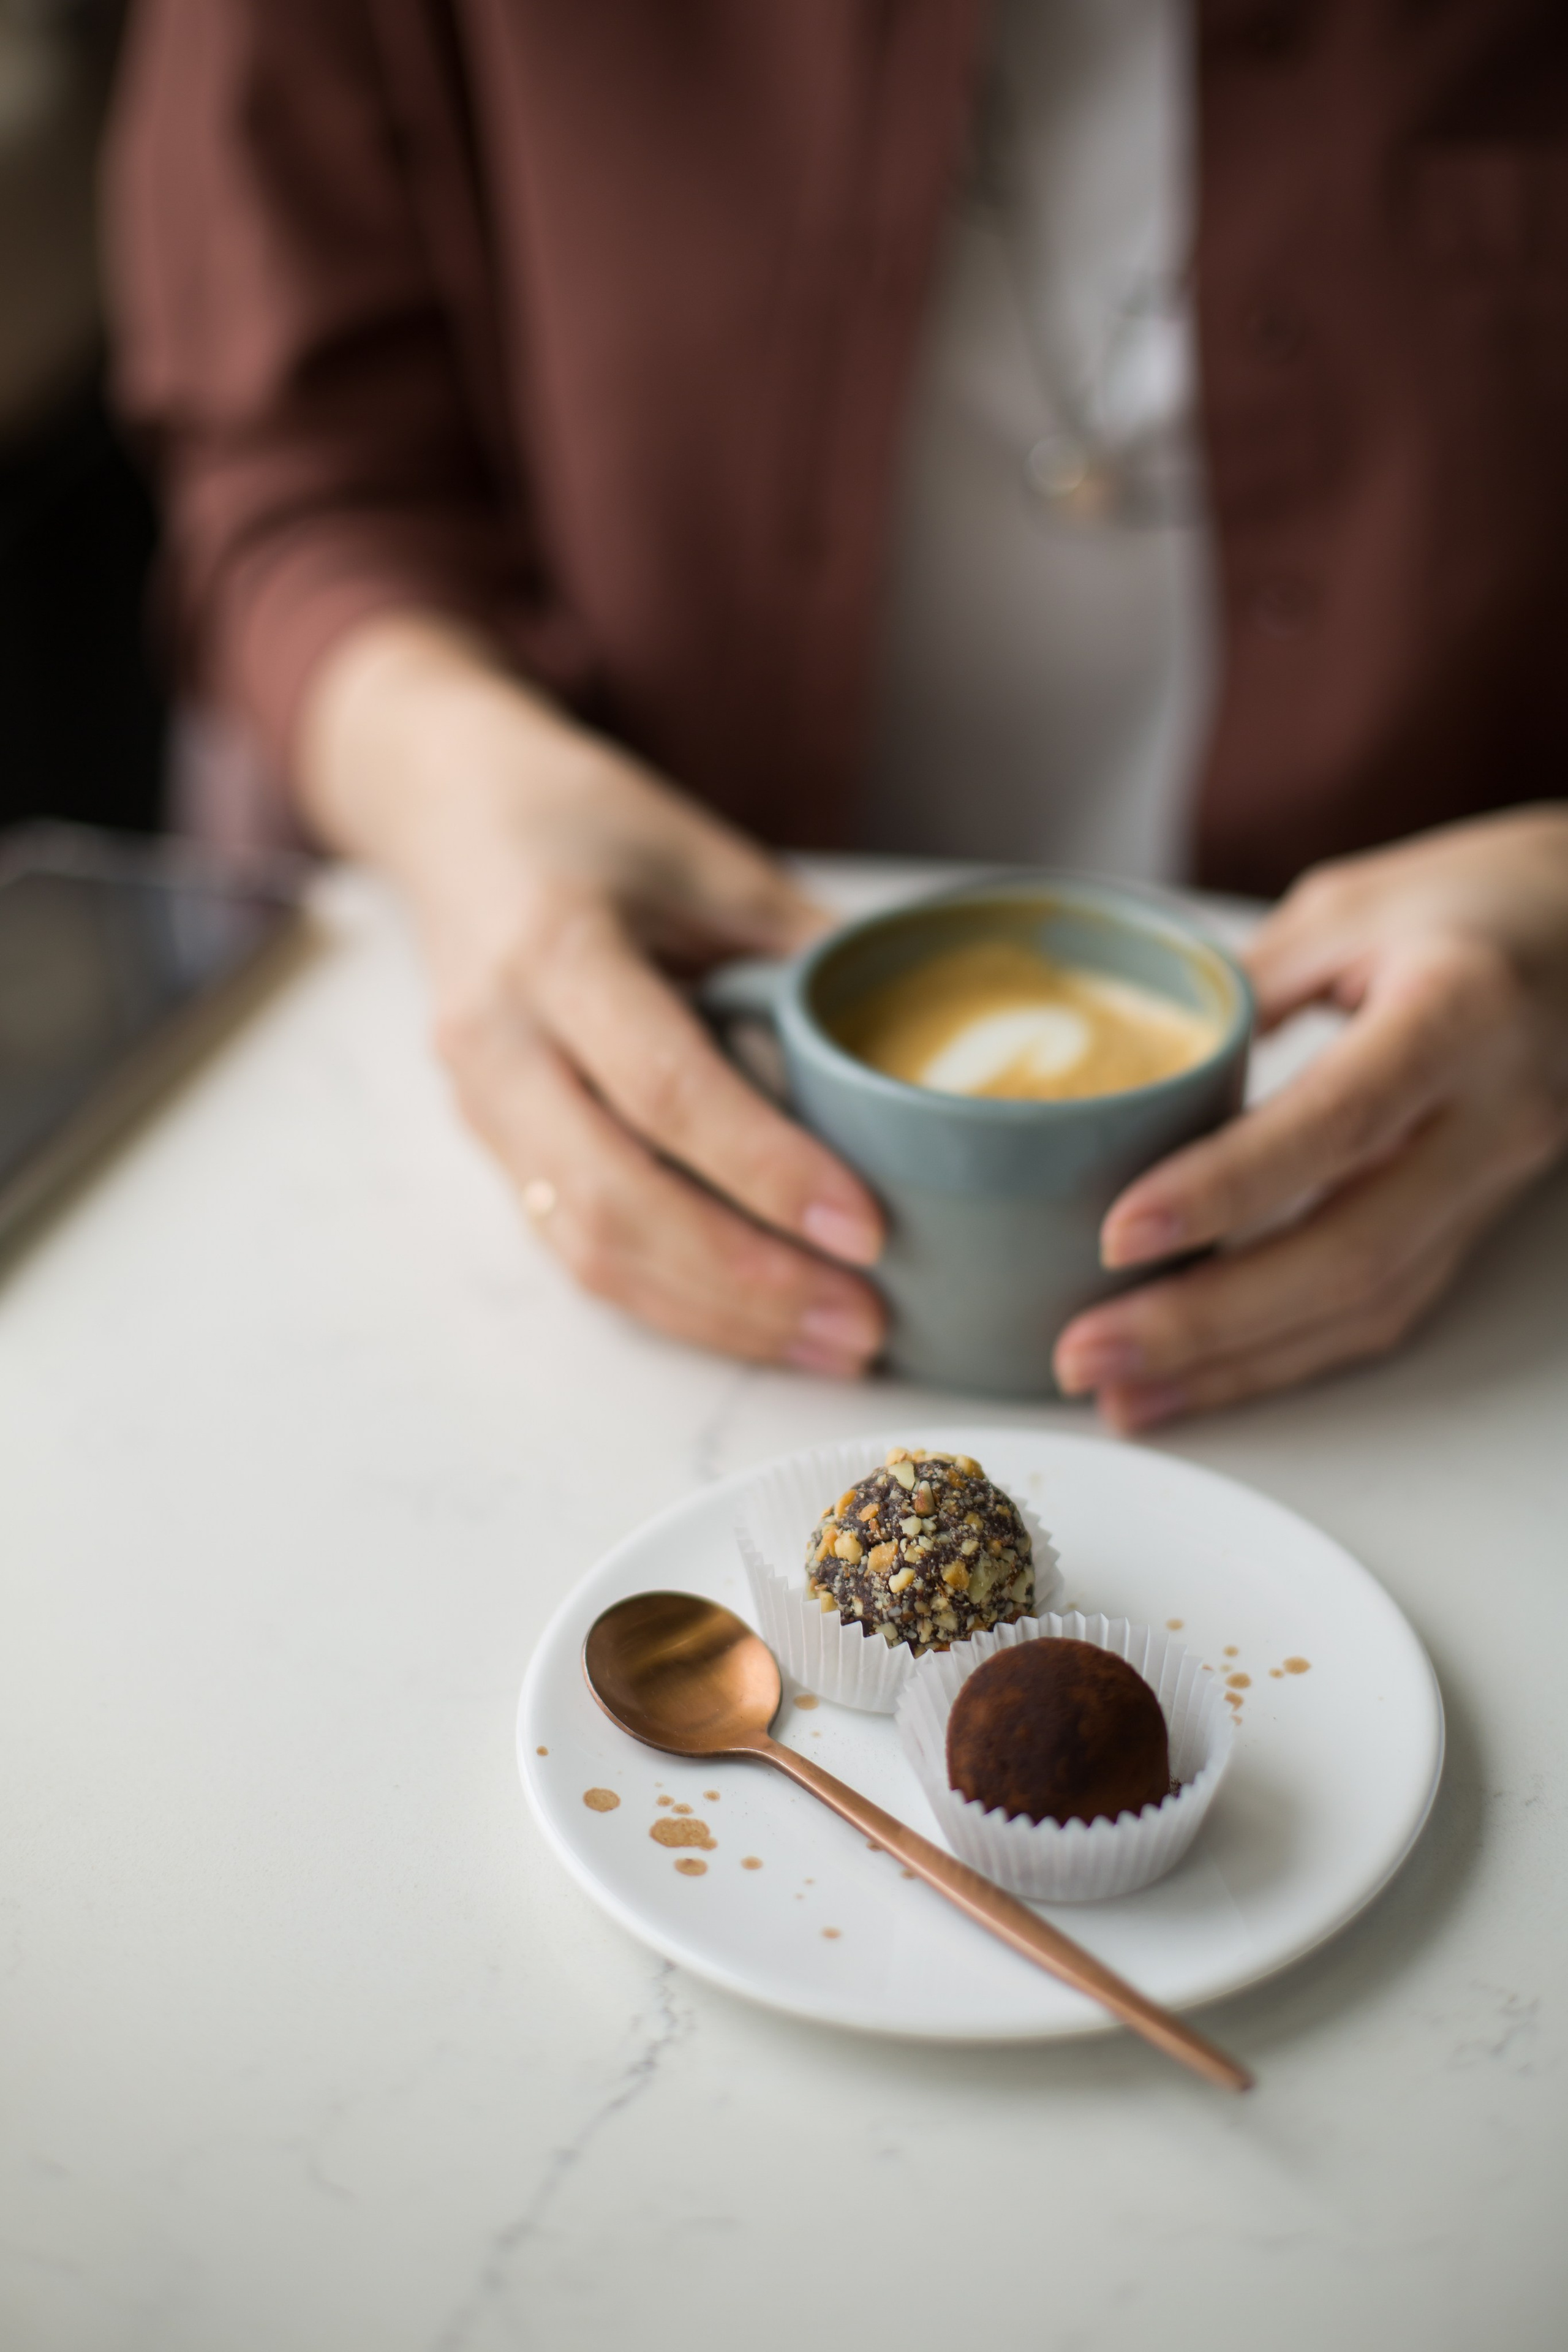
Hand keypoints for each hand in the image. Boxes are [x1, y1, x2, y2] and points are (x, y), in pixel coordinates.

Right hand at [299, 615, 885, 1372]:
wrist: (447, 811)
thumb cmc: (584, 823)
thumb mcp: (705, 853)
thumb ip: (803, 946)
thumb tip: (923, 1047)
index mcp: (556, 952)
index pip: (663, 1089)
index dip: (765, 1169)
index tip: (866, 1228)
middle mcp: (501, 1044)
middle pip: (615, 1199)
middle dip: (748, 1280)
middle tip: (864, 1318)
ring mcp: (485, 1109)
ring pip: (590, 1248)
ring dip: (716, 1314)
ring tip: (833, 1340)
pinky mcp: (494, 1152)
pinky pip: (579, 1249)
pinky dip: (676, 1300)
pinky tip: (764, 1321)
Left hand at [1054, 808, 1567, 1427]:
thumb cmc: (1469, 903)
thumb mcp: (1346, 908)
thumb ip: (1240, 992)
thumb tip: (1118, 1073)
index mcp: (1458, 1014)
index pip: (1335, 1122)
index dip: (1226, 1188)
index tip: (1118, 1233)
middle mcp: (1490, 1117)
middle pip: (1349, 1252)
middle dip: (1206, 1321)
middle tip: (1083, 1354)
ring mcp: (1491, 1184)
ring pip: (1366, 1306)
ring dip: (1235, 1366)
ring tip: (1119, 1395)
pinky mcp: (1473, 1224)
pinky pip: (1380, 1310)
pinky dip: (1281, 1356)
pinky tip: (1195, 1380)